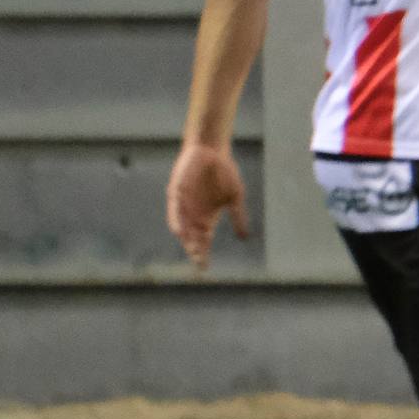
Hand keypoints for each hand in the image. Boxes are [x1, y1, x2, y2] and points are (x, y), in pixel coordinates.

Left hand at [167, 142, 249, 270]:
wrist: (212, 151)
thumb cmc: (224, 172)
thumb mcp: (235, 197)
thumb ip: (238, 217)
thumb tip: (244, 237)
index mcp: (207, 217)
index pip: (203, 240)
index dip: (203, 253)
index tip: (205, 267)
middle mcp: (194, 214)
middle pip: (192, 237)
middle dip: (195, 250)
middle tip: (199, 262)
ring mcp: (184, 204)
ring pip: (182, 227)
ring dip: (186, 239)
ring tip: (192, 250)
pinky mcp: (176, 193)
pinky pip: (174, 211)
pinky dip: (177, 221)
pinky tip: (181, 231)